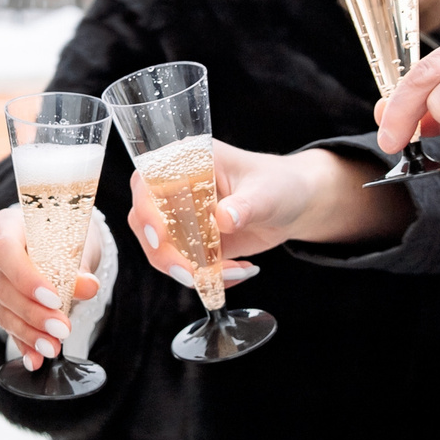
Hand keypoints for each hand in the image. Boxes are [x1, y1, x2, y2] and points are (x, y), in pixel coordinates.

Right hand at [0, 204, 100, 370]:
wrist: (59, 241)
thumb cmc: (64, 234)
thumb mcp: (75, 245)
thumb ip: (78, 267)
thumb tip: (88, 286)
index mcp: (6, 225)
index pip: (4, 250)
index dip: (25, 277)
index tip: (54, 298)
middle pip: (1, 285)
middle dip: (33, 313)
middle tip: (62, 329)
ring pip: (0, 309)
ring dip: (28, 333)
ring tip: (52, 347)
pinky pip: (5, 324)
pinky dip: (23, 342)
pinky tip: (34, 358)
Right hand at [123, 141, 402, 276]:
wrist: (295, 204)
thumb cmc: (279, 184)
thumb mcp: (267, 192)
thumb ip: (245, 205)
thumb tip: (223, 219)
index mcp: (187, 161)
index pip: (148, 183)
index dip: (147, 210)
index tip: (160, 237)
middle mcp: (176, 189)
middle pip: (145, 222)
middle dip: (165, 253)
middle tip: (192, 275)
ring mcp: (180, 218)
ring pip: (161, 250)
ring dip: (192, 270)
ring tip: (237, 271)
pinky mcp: (191, 242)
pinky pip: (185, 266)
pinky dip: (208, 277)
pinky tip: (240, 271)